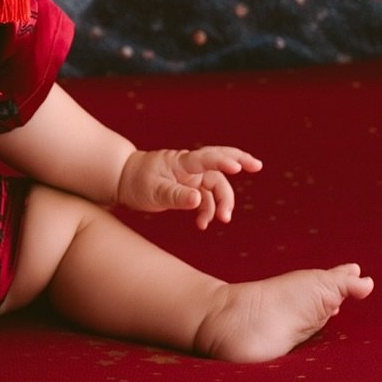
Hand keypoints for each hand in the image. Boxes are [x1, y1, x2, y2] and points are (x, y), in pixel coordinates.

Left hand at [116, 147, 262, 228]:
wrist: (123, 180)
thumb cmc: (136, 181)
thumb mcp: (153, 191)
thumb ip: (176, 196)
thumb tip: (198, 199)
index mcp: (180, 162)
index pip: (205, 158)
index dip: (223, 161)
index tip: (238, 167)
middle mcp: (189, 167)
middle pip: (218, 163)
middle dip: (239, 161)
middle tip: (258, 166)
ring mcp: (190, 177)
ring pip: (215, 186)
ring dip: (222, 202)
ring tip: (222, 220)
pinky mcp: (189, 187)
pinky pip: (206, 198)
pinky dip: (208, 210)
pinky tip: (203, 224)